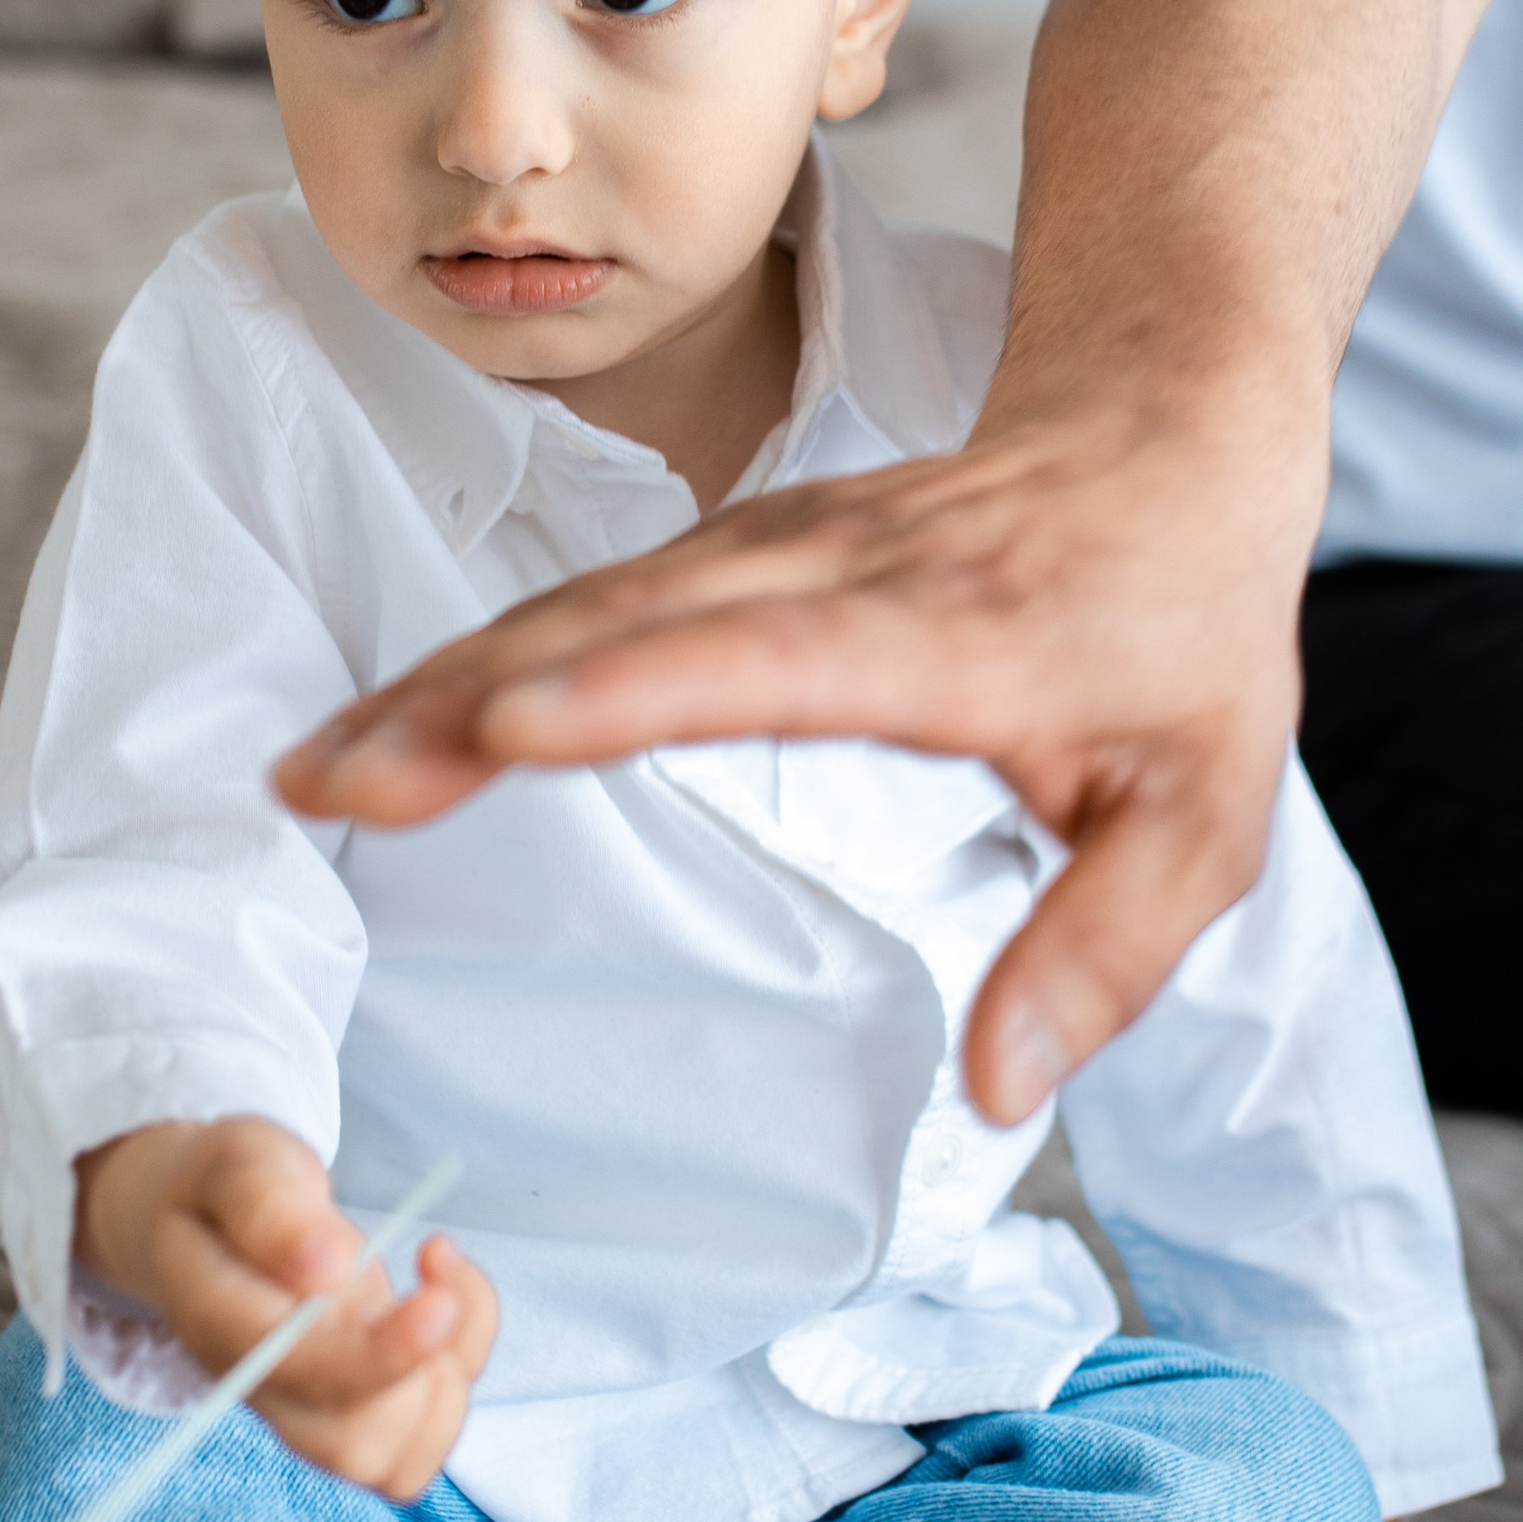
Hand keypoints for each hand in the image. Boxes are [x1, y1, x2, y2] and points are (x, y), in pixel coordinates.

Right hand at [73, 1116, 495, 1501]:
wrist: (215, 1218)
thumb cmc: (228, 1187)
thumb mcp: (240, 1161)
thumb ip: (269, 1206)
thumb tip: (326, 1266)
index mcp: (219, 1323)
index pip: (299, 1372)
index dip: (380, 1354)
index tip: (437, 1302)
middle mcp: (263, 1388)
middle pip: (351, 1448)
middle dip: (422, 1375)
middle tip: (434, 1280)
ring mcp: (310, 1410)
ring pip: (394, 1462)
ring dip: (448, 1372)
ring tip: (436, 1278)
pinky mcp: (357, 1407)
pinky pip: (427, 1432)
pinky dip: (465, 1360)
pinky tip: (447, 1287)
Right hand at [276, 393, 1317, 1122]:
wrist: (1167, 429)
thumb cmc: (1183, 636)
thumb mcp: (1204, 818)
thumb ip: (1103, 955)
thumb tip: (990, 1092)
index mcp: (957, 635)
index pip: (782, 657)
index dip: (640, 689)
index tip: (512, 728)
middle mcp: (844, 574)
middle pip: (632, 623)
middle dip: (471, 699)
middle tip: (335, 785)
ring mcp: (779, 547)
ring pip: (588, 604)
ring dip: (444, 681)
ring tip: (317, 770)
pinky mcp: (741, 548)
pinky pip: (594, 599)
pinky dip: (482, 657)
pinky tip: (393, 719)